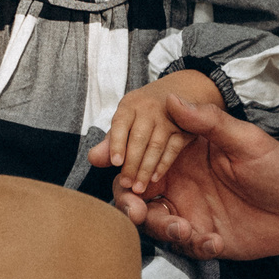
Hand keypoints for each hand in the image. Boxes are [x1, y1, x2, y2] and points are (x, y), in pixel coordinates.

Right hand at [91, 109, 278, 262]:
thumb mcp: (246, 139)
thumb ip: (209, 122)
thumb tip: (174, 100)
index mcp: (184, 155)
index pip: (142, 159)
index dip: (125, 168)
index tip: (123, 176)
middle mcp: (181, 183)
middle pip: (137, 195)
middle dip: (131, 206)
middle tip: (139, 213)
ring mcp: (191, 211)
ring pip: (155, 224)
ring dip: (163, 229)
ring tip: (186, 231)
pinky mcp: (204, 237)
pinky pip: (183, 246)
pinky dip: (191, 246)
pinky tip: (212, 241)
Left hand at [104, 70, 223, 194]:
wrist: (180, 91)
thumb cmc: (145, 112)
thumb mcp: (126, 119)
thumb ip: (111, 141)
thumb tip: (93, 158)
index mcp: (130, 105)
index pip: (121, 123)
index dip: (117, 143)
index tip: (115, 162)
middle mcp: (149, 108)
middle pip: (139, 137)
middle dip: (132, 163)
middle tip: (125, 184)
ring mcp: (169, 118)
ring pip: (156, 145)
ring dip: (146, 168)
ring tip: (138, 188)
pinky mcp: (184, 128)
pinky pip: (174, 148)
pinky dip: (164, 164)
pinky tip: (155, 178)